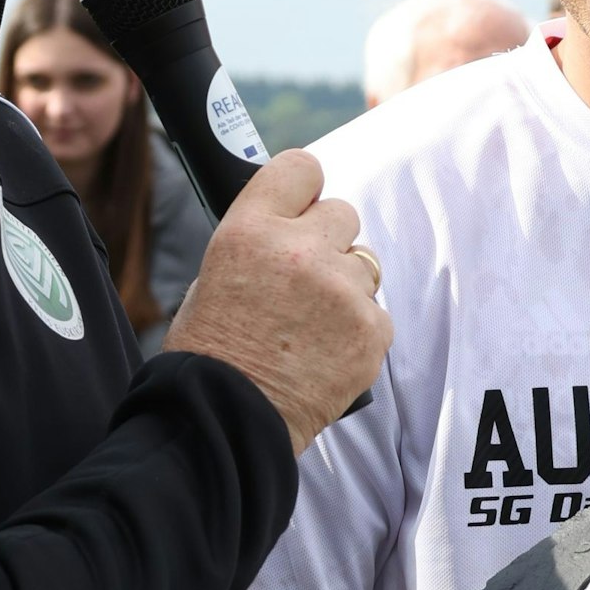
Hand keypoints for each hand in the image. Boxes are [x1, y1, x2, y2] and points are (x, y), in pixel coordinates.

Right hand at [164, 151, 389, 454]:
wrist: (225, 420)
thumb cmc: (211, 354)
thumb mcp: (212, 277)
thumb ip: (260, 243)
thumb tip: (292, 228)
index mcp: (250, 230)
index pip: (301, 168)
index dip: (304, 189)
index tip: (303, 206)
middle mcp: (299, 250)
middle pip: (342, 213)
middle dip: (327, 242)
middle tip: (304, 280)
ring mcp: (340, 290)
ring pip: (365, 264)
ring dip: (345, 287)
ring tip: (310, 327)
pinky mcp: (370, 330)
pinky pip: (377, 312)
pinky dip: (358, 330)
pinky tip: (325, 353)